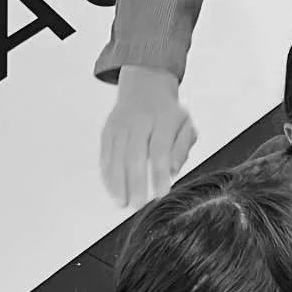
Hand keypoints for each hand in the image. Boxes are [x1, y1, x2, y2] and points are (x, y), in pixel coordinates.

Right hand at [100, 66, 195, 207]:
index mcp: (162, 120)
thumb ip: (182, 148)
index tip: (161, 193)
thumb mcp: (186, 125)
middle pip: (134, 155)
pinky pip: (105, 154)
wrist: (145, 87)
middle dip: (135, 182)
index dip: (159, 173)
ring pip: (116, 156)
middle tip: (138, 205)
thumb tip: (173, 171)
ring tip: (122, 203)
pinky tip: (111, 190)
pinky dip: (107, 174)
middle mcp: (138, 122)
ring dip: (117, 182)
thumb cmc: (169, 114)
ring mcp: (120, 126)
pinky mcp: (107, 131)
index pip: (160, 150)